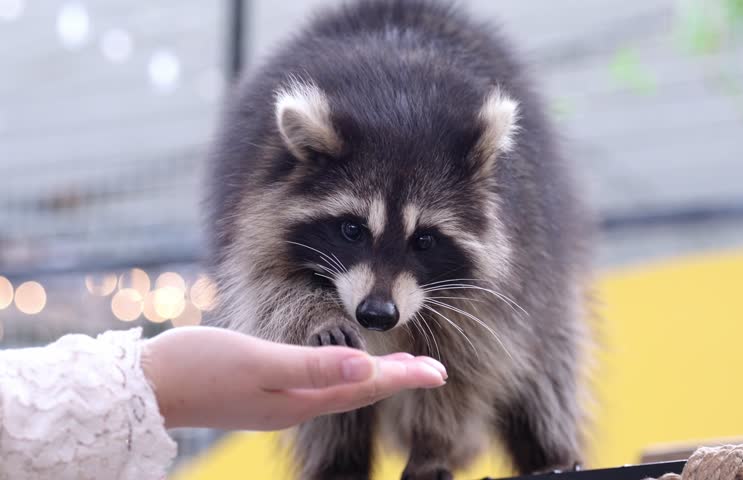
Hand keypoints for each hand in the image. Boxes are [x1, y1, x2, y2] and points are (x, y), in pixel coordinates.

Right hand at [141, 326, 446, 429]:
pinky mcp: (263, 392)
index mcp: (299, 401)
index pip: (365, 388)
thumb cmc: (200, 368)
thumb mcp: (259, 363)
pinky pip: (317, 385)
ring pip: (339, 390)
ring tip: (402, 369)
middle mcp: (295, 406)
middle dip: (397, 380)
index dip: (404, 378)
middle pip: (358, 392)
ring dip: (374, 379)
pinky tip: (344, 367)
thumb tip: (366, 367)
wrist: (148, 385)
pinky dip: (342, 375)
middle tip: (434, 370)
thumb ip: (312, 365)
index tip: (439, 371)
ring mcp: (279, 402)